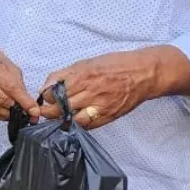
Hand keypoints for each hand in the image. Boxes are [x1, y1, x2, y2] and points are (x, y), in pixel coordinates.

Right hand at [0, 43, 39, 120]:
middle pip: (1, 99)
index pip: (11, 87)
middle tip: (26, 114)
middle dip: (16, 109)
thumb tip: (26, 100)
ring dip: (6, 114)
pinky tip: (2, 114)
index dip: (24, 101)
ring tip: (15, 115)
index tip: (34, 111)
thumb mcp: (6, 63)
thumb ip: (17, 81)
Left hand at [39, 49, 163, 128]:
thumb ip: (66, 74)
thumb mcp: (86, 63)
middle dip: (49, 110)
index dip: (46, 96)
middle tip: (46, 111)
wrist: (143, 74)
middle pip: (60, 107)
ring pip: (72, 119)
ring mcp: (99, 106)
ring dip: (62, 119)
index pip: (53, 91)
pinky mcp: (108, 116)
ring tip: (59, 117)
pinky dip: (78, 124)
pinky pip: (87, 125)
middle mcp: (89, 91)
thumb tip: (48, 85)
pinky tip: (74, 121)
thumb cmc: (116, 65)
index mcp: (81, 76)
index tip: (45, 97)